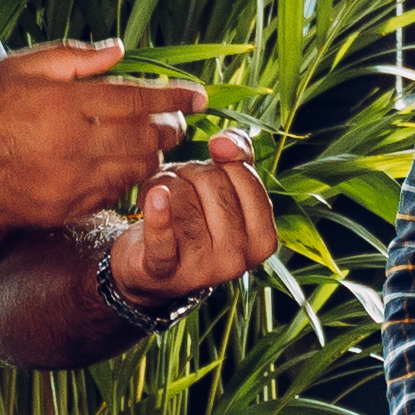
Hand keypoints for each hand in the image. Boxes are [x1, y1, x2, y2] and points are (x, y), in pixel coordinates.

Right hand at [0, 42, 203, 228]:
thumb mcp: (20, 66)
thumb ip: (74, 57)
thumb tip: (121, 51)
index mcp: (66, 104)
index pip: (140, 99)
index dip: (176, 96)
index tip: (200, 95)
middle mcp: (75, 145)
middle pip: (148, 137)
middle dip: (171, 126)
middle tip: (178, 119)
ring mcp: (71, 182)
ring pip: (138, 170)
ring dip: (153, 155)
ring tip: (154, 143)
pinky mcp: (63, 209)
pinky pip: (112, 194)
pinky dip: (126, 180)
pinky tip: (123, 168)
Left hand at [107, 134, 279, 298]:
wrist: (152, 266)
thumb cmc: (193, 218)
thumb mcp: (225, 188)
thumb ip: (239, 157)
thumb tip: (223, 142)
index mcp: (263, 240)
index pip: (244, 176)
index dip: (219, 164)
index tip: (205, 174)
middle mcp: (238, 259)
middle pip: (212, 184)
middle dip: (188, 173)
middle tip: (175, 188)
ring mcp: (202, 269)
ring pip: (182, 198)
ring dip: (162, 185)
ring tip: (154, 198)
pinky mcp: (162, 271)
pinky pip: (162, 238)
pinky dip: (159, 215)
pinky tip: (156, 196)